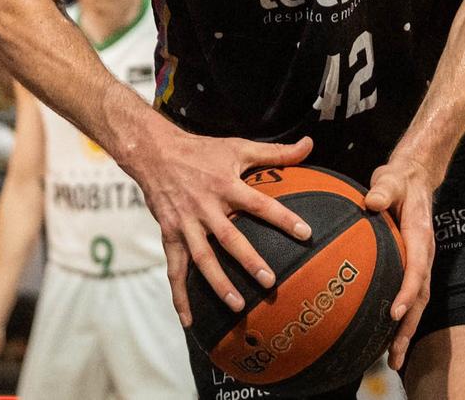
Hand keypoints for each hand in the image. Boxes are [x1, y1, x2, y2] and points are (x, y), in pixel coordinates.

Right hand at [120, 123, 312, 326]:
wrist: (155, 153)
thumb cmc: (202, 150)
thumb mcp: (239, 146)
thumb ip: (276, 151)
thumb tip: (309, 144)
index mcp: (226, 185)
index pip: (260, 203)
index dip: (283, 218)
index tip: (306, 233)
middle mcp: (206, 207)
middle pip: (229, 238)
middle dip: (248, 260)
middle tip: (269, 282)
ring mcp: (186, 224)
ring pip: (202, 259)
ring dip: (218, 283)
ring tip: (237, 306)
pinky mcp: (170, 236)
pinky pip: (174, 270)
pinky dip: (180, 296)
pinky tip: (189, 319)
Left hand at [363, 149, 439, 371]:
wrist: (415, 177)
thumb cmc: (400, 180)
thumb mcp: (391, 179)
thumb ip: (383, 189)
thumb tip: (371, 201)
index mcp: (421, 236)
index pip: (417, 269)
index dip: (407, 292)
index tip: (394, 313)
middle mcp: (425, 254)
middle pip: (421, 297)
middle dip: (408, 327)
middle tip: (395, 356)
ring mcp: (420, 262)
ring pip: (418, 302)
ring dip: (406, 331)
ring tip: (394, 360)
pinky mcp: (412, 265)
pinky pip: (410, 296)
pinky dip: (402, 319)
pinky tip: (387, 337)